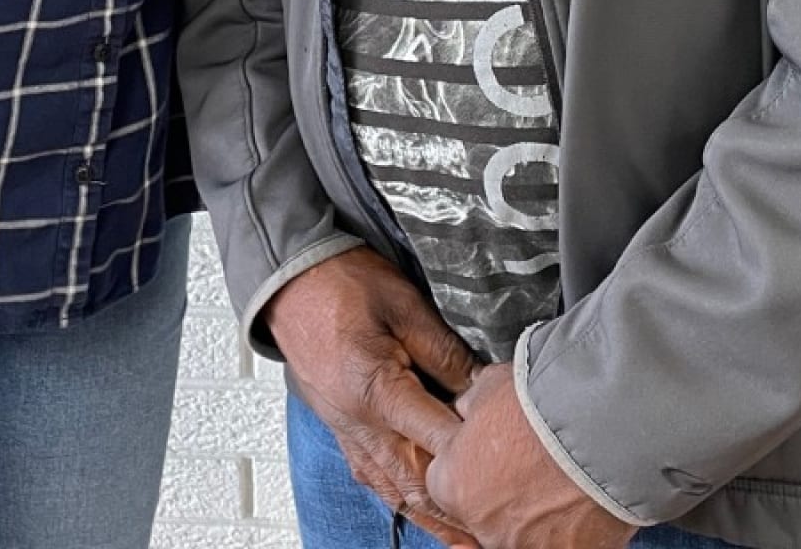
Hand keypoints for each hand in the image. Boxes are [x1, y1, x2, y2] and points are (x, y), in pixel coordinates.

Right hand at [264, 248, 478, 546]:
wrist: (289, 278)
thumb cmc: (340, 281)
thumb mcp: (404, 304)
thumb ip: (445, 351)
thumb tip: (483, 387)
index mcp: (376, 390)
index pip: (437, 438)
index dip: (475, 454)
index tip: (510, 466)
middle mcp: (358, 422)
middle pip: (416, 483)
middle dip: (456, 511)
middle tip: (495, 529)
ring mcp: (346, 430)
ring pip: (393, 491)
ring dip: (431, 518)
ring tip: (466, 540)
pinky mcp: (340, 428)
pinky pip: (373, 478)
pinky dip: (400, 502)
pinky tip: (420, 511)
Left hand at [426, 362, 636, 548]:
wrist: (601, 428)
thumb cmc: (543, 405)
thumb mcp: (489, 386)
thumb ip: (473, 407)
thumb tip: (471, 410)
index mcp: (452, 483)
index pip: (446, 480)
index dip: (468, 461)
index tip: (487, 450)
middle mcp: (483, 523)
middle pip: (483, 510)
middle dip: (502, 488)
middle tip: (528, 462)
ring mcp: (525, 544)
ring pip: (520, 530)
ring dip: (535, 511)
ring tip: (560, 480)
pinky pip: (560, 542)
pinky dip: (568, 528)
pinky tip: (581, 500)